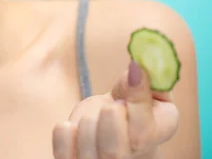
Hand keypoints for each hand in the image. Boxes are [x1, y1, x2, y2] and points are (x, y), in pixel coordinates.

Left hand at [53, 62, 178, 157]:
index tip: (132, 70)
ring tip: (93, 117)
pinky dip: (63, 134)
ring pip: (88, 152)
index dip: (137, 98)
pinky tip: (70, 126)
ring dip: (86, 124)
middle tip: (111, 106)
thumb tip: (136, 67)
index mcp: (153, 138)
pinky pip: (63, 153)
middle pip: (113, 152)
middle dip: (107, 120)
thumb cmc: (131, 108)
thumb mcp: (146, 93)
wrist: (112, 129)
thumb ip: (145, 83)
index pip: (144, 130)